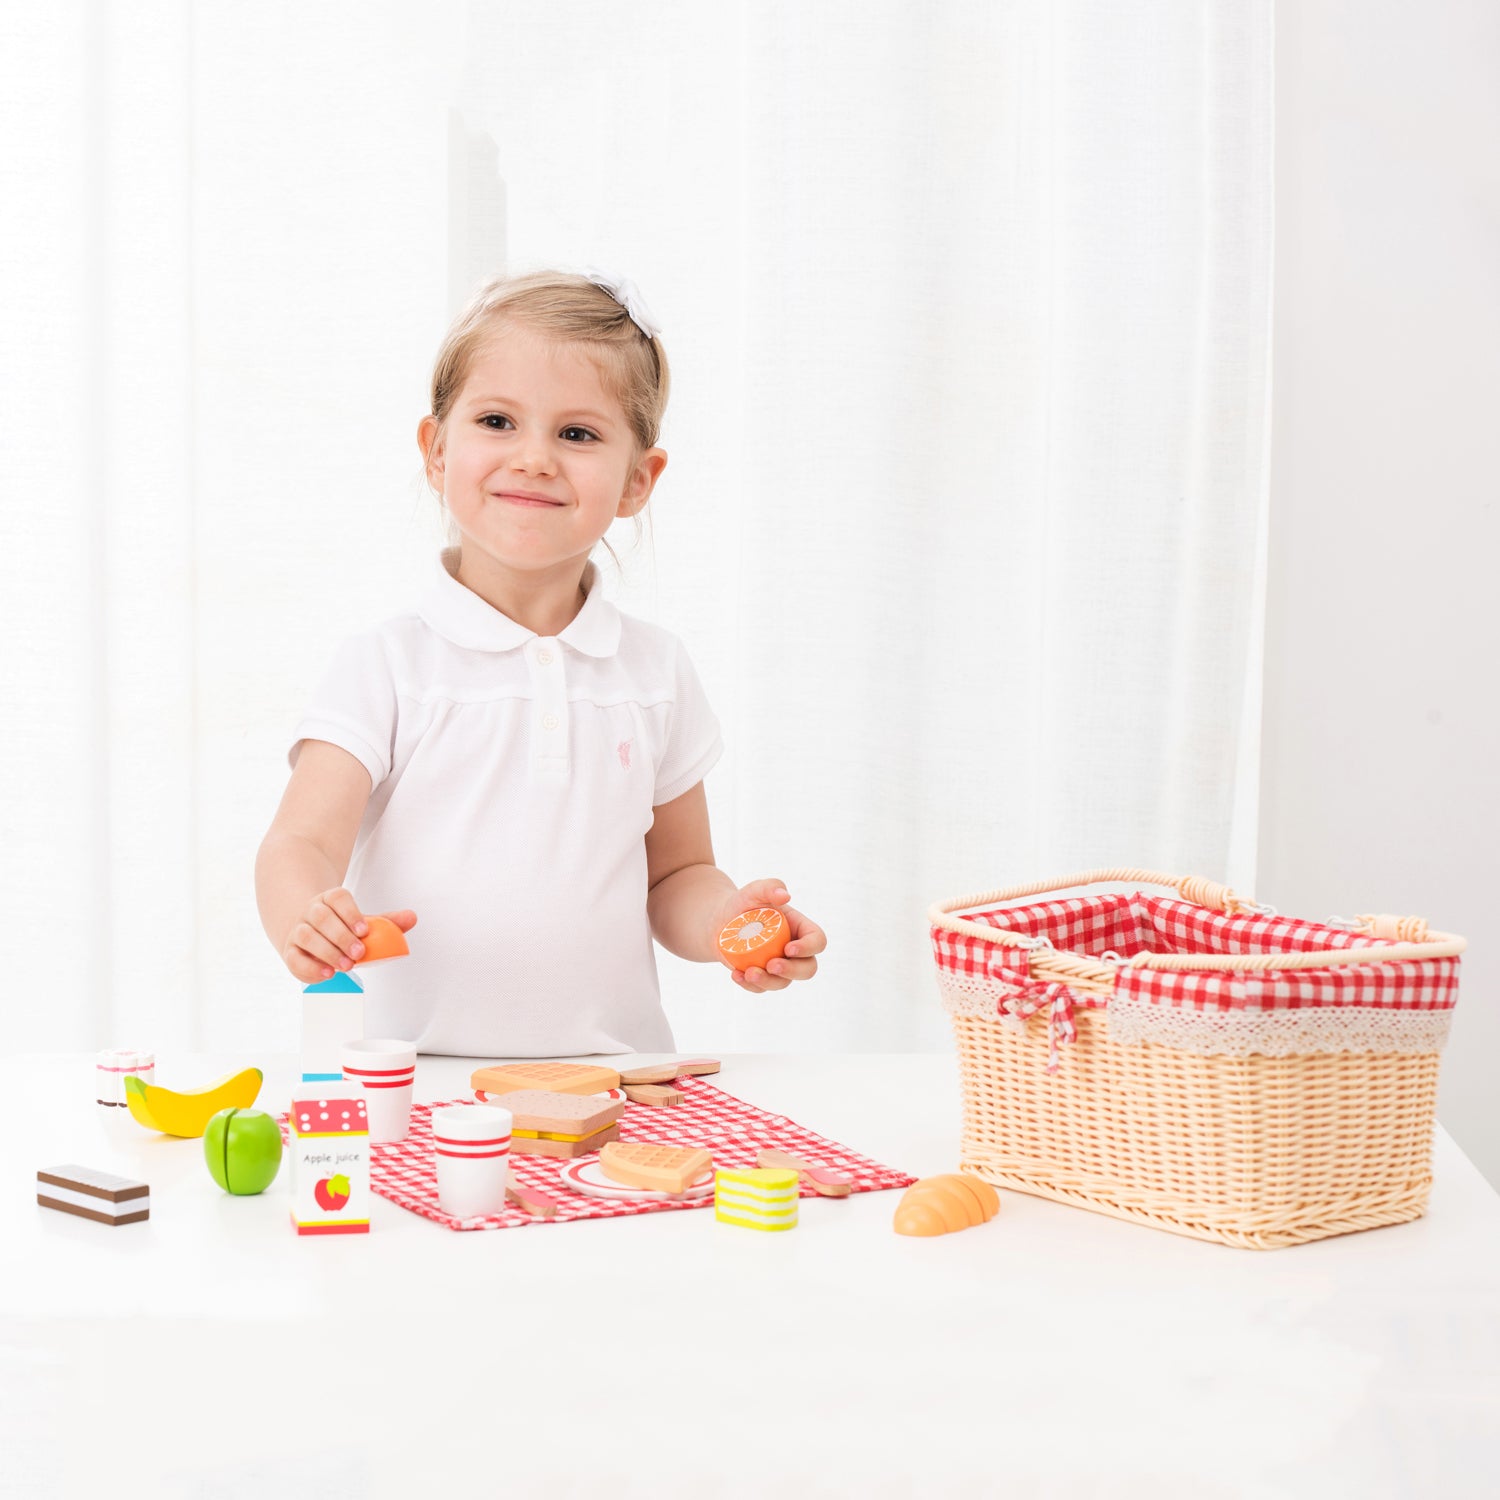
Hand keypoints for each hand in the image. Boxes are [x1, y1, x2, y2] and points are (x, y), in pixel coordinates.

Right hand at [281, 888, 417, 983]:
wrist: (310, 931)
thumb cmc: (341, 927)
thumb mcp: (362, 921)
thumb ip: (387, 921)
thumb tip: (412, 917)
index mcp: (330, 900)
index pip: (337, 897)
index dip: (350, 912)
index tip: (364, 930)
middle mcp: (311, 912)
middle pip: (321, 917)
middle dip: (341, 936)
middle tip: (359, 953)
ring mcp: (298, 930)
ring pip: (306, 935)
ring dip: (327, 952)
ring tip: (347, 965)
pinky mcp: (290, 951)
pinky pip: (294, 958)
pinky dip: (310, 968)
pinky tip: (328, 974)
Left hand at [716, 878, 825, 993]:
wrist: (721, 921)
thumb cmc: (744, 903)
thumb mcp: (755, 890)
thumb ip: (770, 887)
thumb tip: (785, 896)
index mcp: (800, 929)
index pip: (817, 941)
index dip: (809, 948)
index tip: (788, 948)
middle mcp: (794, 951)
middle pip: (808, 969)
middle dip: (793, 971)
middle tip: (772, 965)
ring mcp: (779, 966)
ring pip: (784, 983)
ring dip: (768, 982)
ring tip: (749, 972)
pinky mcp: (762, 977)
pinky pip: (762, 988)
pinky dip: (750, 985)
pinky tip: (736, 975)